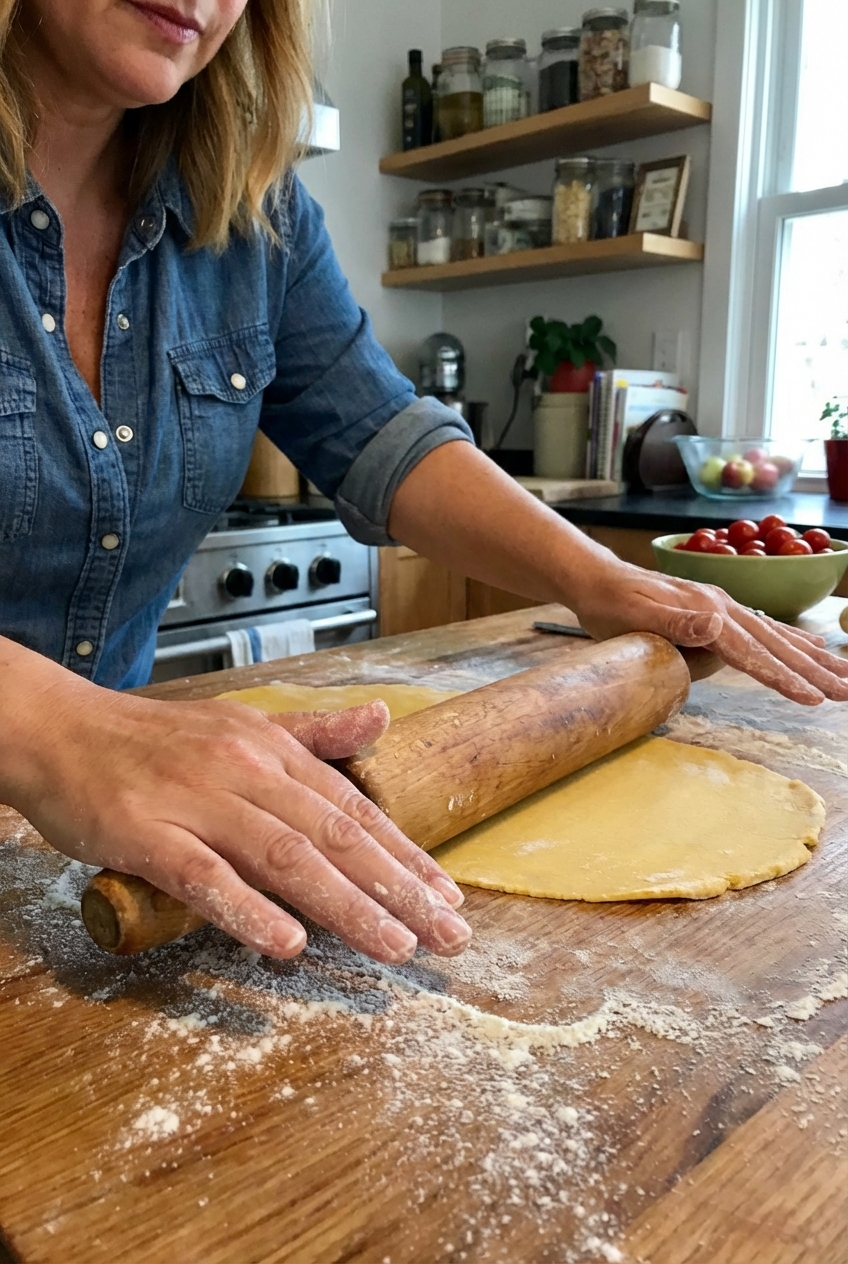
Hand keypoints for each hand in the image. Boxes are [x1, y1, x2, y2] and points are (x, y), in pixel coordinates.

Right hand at [4, 661, 470, 963]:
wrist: (59, 730)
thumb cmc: (153, 739)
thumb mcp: (242, 723)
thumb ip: (314, 732)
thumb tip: (381, 717)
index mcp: (272, 750)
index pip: (353, 808)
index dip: (404, 853)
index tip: (448, 894)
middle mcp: (245, 771)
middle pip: (333, 836)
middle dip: (397, 888)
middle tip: (447, 934)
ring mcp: (195, 801)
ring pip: (283, 857)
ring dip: (344, 905)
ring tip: (394, 946)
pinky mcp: (145, 833)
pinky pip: (201, 875)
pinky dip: (245, 908)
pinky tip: (284, 943)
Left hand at [573, 556, 847, 705]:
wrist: (597, 580)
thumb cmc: (611, 606)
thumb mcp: (635, 616)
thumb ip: (676, 623)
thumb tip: (717, 625)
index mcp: (708, 611)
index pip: (752, 652)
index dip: (782, 677)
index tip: (811, 699)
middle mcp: (723, 606)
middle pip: (776, 643)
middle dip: (814, 670)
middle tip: (847, 693)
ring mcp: (723, 606)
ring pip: (778, 636)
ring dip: (813, 658)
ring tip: (844, 676)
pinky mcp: (718, 610)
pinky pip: (765, 629)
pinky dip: (792, 641)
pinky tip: (810, 649)